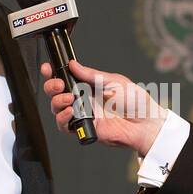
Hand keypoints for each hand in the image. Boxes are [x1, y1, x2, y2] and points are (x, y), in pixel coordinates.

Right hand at [41, 59, 165, 156]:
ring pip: (56, 109)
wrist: (144, 122)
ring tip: (67, 99)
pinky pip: (64, 126)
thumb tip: (73, 65)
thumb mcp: (113, 81)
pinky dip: (62, 118)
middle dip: (51, 86)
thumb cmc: (134, 100)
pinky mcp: (84, 128)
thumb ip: (91, 75)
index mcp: (89, 85)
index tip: (48, 68)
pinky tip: (70, 112)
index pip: (66, 78)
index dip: (53, 73)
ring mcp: (82, 114)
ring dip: (56, 102)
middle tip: (58, 84)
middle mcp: (83, 99)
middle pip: (56, 93)